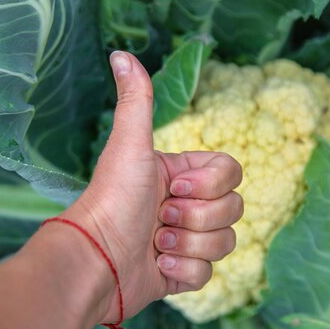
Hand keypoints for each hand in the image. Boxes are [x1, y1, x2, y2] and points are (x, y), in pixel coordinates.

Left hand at [60, 52, 242, 323]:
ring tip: (154, 243)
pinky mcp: (181, 272)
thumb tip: (121, 54)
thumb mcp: (129, 145)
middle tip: (159, 218)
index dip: (210, 184)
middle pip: (233, 209)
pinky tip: (155, 264)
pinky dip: (182, 271)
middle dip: (195, 217)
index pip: (232, 172)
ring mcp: (186, 240)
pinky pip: (208, 274)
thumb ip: (136, 100)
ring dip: (188, 244)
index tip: (174, 188)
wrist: (96, 260)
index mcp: (181, 174)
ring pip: (225, 242)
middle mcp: (186, 206)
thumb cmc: (112, 199)